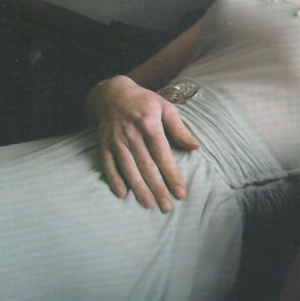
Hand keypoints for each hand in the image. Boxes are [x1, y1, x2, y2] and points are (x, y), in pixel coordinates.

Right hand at [85, 75, 199, 210]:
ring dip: (138, 188)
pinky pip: (108, 164)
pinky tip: (122, 194)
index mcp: (149, 123)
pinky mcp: (103, 144)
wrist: (111, 93)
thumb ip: (179, 129)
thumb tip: (196, 147)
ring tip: (148, 204)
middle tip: (167, 207)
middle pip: (146, 165)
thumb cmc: (144, 102)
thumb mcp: (165, 108)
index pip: (162, 155)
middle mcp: (131, 133)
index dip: (172, 175)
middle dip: (157, 188)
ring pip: (128, 167)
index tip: (180, 193)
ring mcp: (115, 139)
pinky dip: (113, 179)